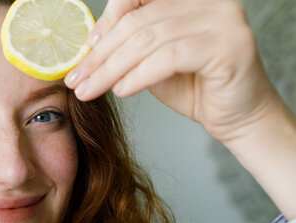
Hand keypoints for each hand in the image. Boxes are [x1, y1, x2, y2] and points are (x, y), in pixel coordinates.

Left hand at [65, 0, 284, 141]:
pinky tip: (120, 91)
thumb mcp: (154, 62)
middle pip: (138, 21)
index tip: (84, 51)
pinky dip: (138, 76)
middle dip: (100, 54)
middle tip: (76, 79)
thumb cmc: (195, 89)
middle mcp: (210, 1)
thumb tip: (89, 45)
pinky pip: (168, 58)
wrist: (238, 119)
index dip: (106, 22)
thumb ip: (131, 46)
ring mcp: (222, 20)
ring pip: (148, 40)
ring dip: (111, 69)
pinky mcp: (228, 46)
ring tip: (90, 90)